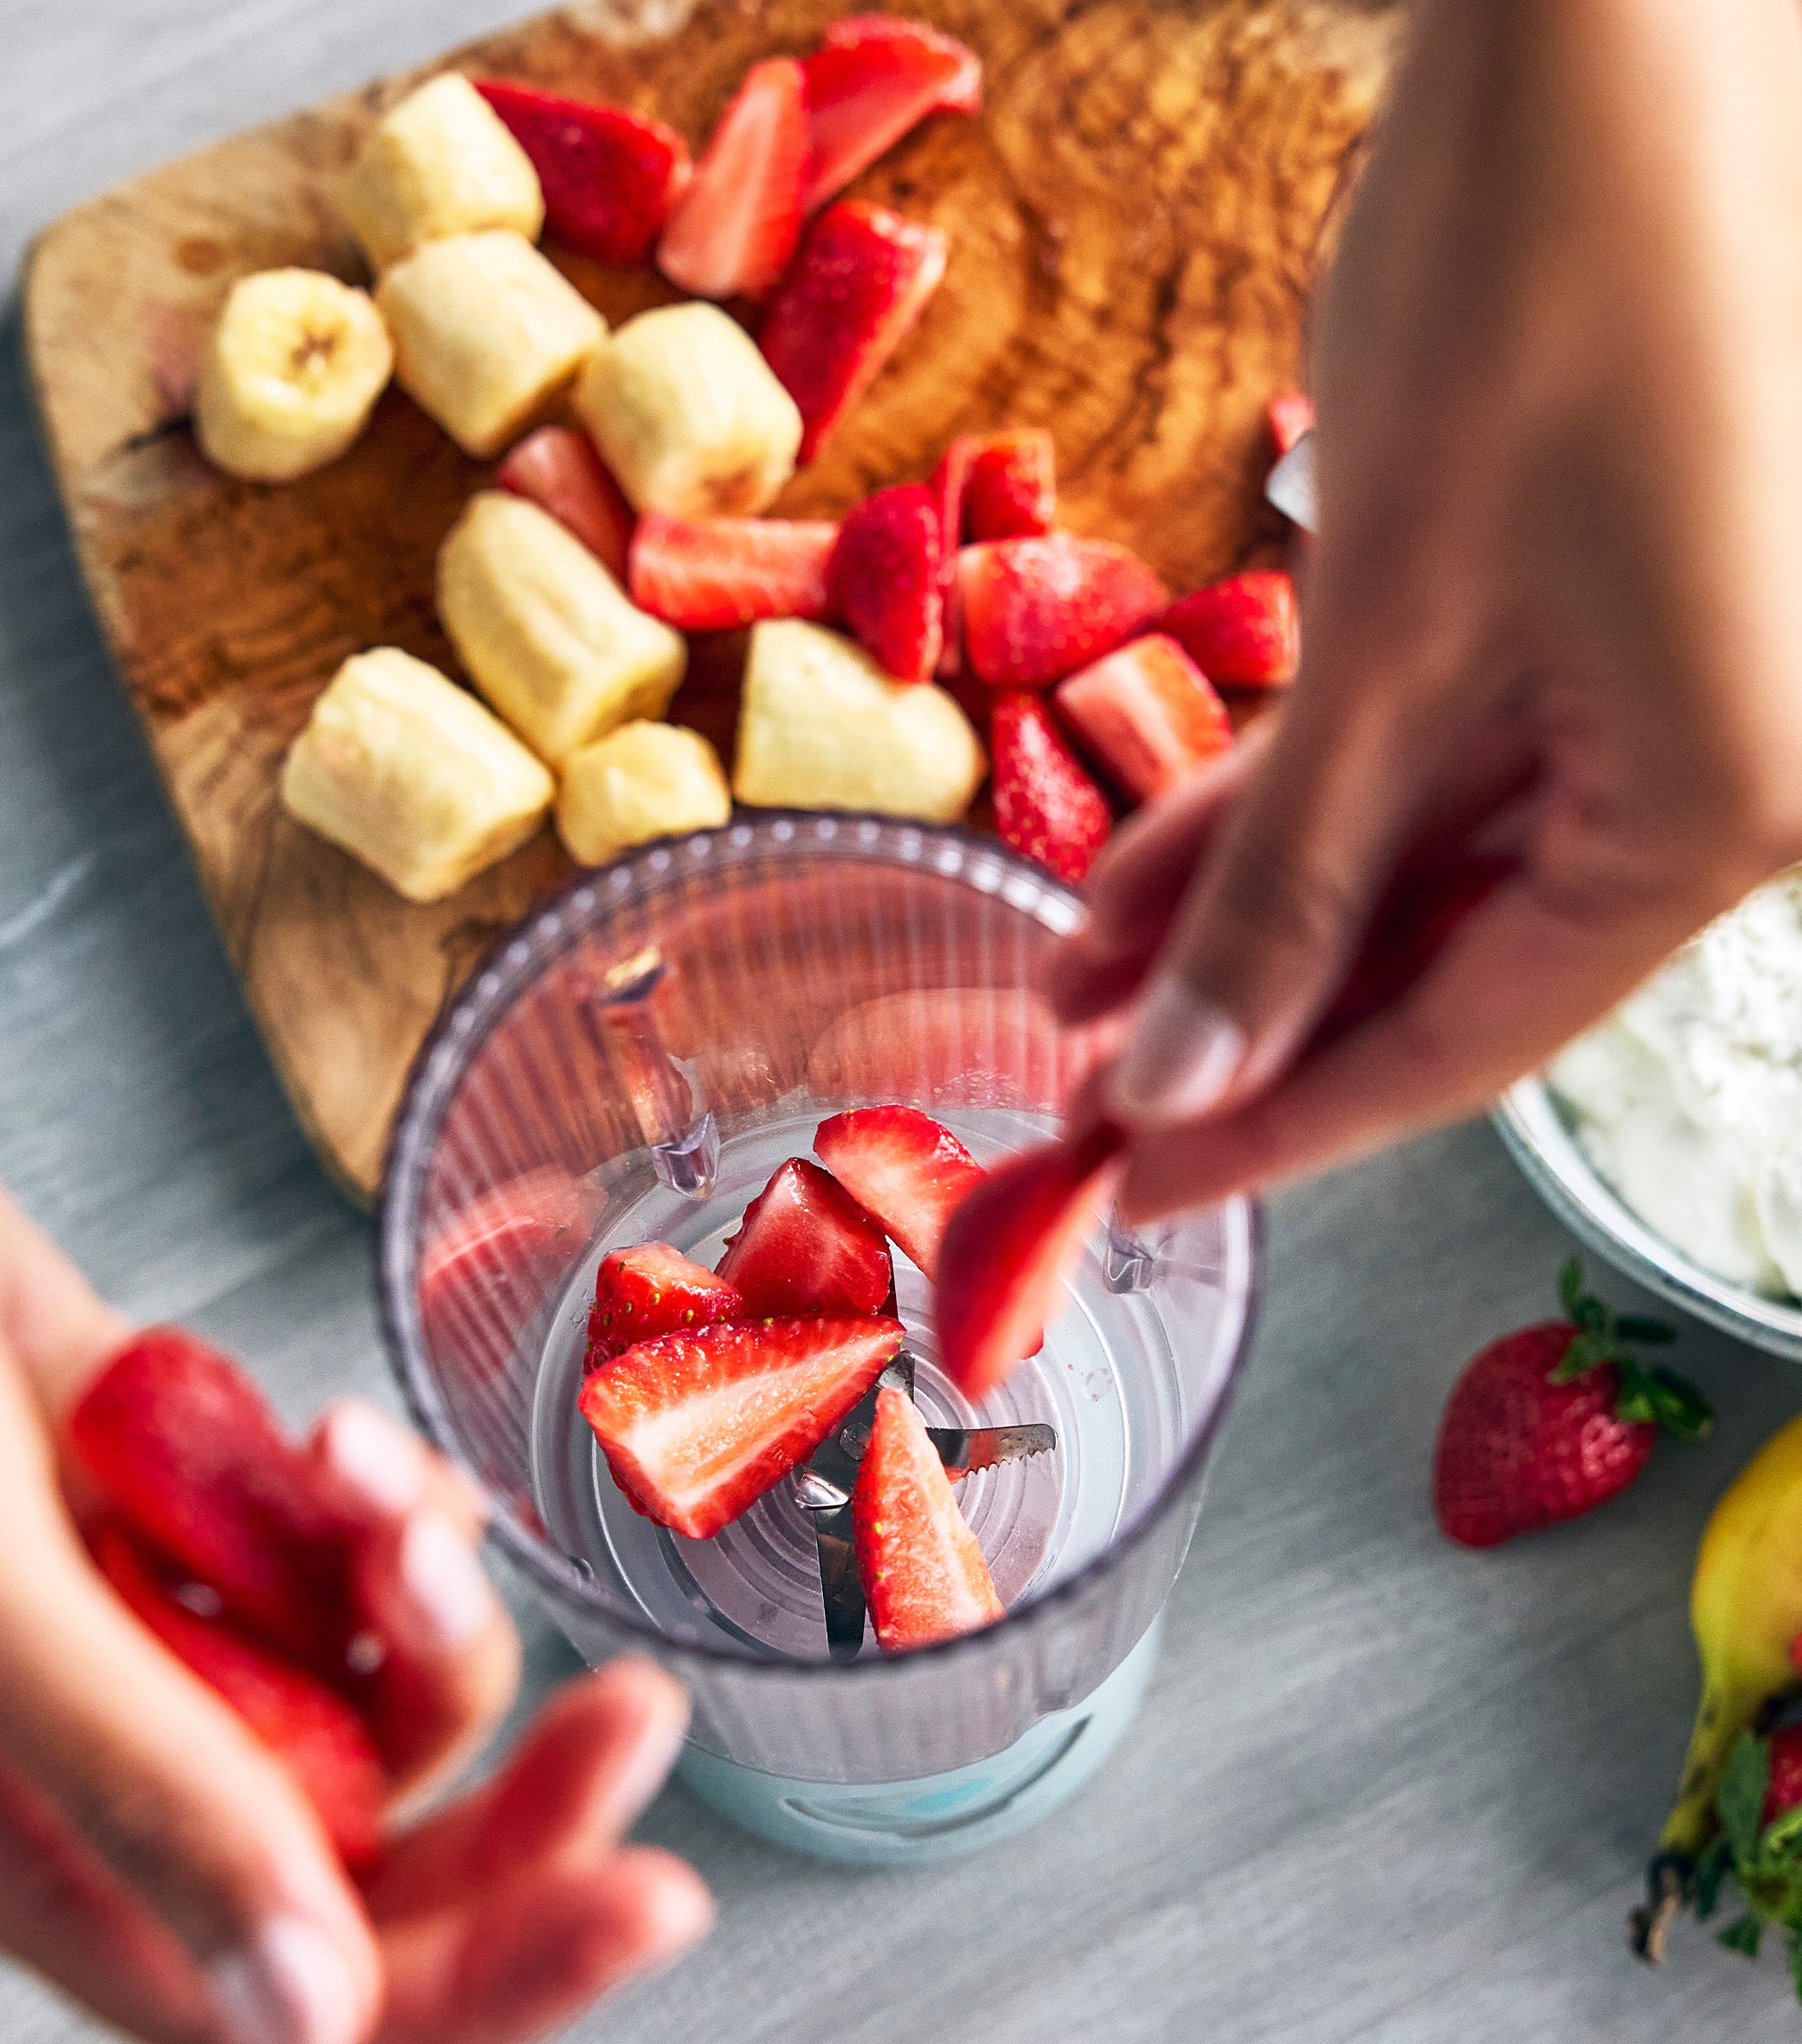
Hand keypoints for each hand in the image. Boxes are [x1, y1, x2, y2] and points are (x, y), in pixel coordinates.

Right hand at [0, 906, 708, 2043]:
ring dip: (407, 1583)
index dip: (476, 1967)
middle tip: (627, 1702)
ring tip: (374, 1481)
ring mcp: (97, 1576)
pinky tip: (340, 1437)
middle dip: (499, 1764)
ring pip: (333, 1654)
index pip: (277, 1983)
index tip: (644, 1890)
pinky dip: (349, 1489)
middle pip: (344, 1820)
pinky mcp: (123, 1445)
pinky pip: (290, 1516)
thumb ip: (132, 1783)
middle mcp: (56, 1715)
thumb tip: (308, 2007)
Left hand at [1054, 0, 1801, 1220]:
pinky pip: (1405, 759)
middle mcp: (1697, 774)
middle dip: (1239, 1025)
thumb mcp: (1386, 642)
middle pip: (1432, 963)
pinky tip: (1130, 878)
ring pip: (1402, 865)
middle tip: (1078, 1100)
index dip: (1279, 1128)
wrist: (1608, 34)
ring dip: (1228, 924)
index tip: (1129, 1191)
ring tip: (1068, 994)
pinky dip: (1271, 811)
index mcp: (1712, 814)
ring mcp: (1634, 690)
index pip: (1461, 1044)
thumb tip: (1187, 1085)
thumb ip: (1289, 885)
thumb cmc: (1534, 306)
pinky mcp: (1556, 613)